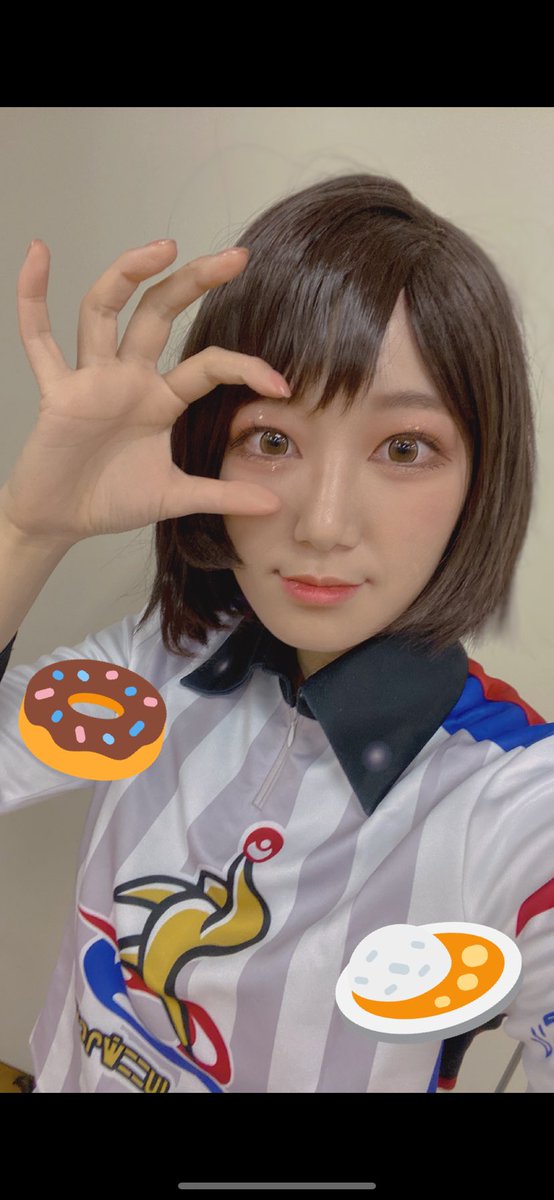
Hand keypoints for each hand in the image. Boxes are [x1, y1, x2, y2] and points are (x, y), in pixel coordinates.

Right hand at [1, 240, 284, 543]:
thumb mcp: (175, 497)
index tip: (282, 385)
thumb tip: (274, 506)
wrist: (61, 521)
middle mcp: (128, 377)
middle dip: (195, 281)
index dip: (246, 368)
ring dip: (128, 273)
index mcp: (160, 398)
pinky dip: (32, 296)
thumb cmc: (111, 500)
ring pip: (104, 310)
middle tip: (237, 256)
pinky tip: (38, 253)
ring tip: (163, 246)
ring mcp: (91, 379)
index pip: (209, 365)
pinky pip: (39, 340)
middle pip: (159, 312)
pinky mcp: (57, 392)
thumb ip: (222, 497)